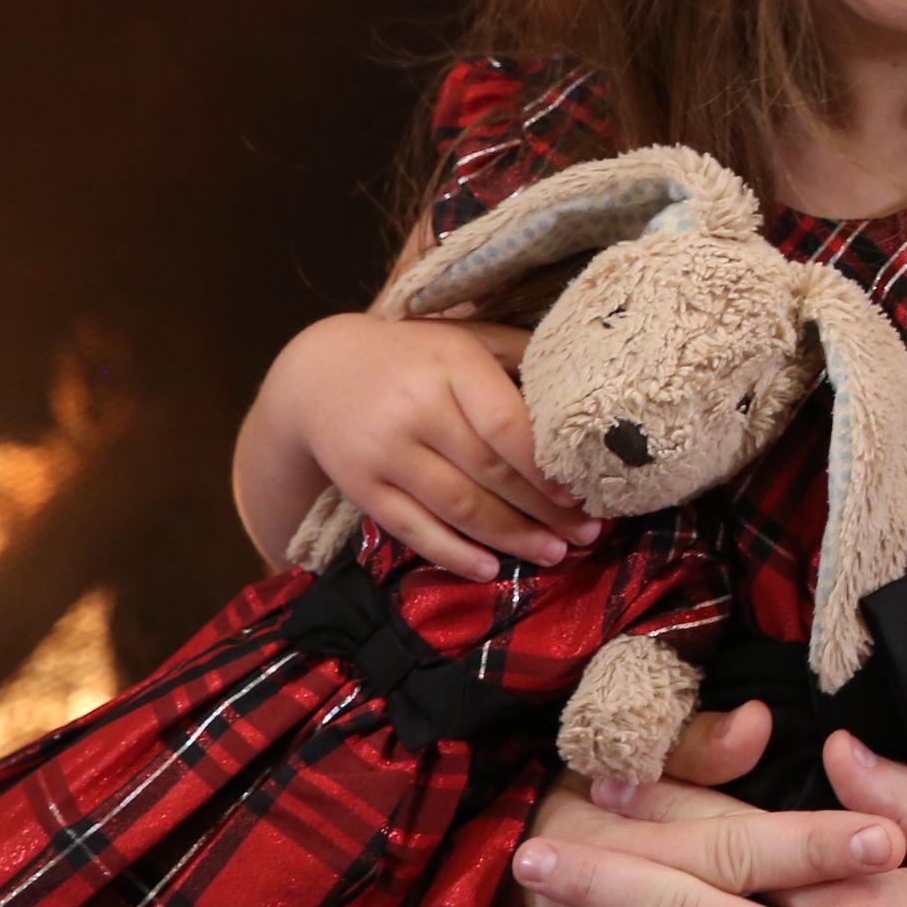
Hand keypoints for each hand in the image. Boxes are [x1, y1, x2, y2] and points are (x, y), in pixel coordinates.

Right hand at [256, 308, 594, 576]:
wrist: (318, 372)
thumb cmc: (413, 354)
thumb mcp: (464, 337)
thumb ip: (519, 354)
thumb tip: (587, 381)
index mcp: (451, 365)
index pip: (506, 423)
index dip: (545, 465)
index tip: (582, 492)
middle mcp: (416, 409)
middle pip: (489, 471)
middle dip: (542, 510)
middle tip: (587, 536)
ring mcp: (384, 451)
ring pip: (456, 506)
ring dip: (510, 538)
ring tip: (553, 556)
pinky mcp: (360, 486)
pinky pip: (411, 528)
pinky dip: (452, 554)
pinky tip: (489, 570)